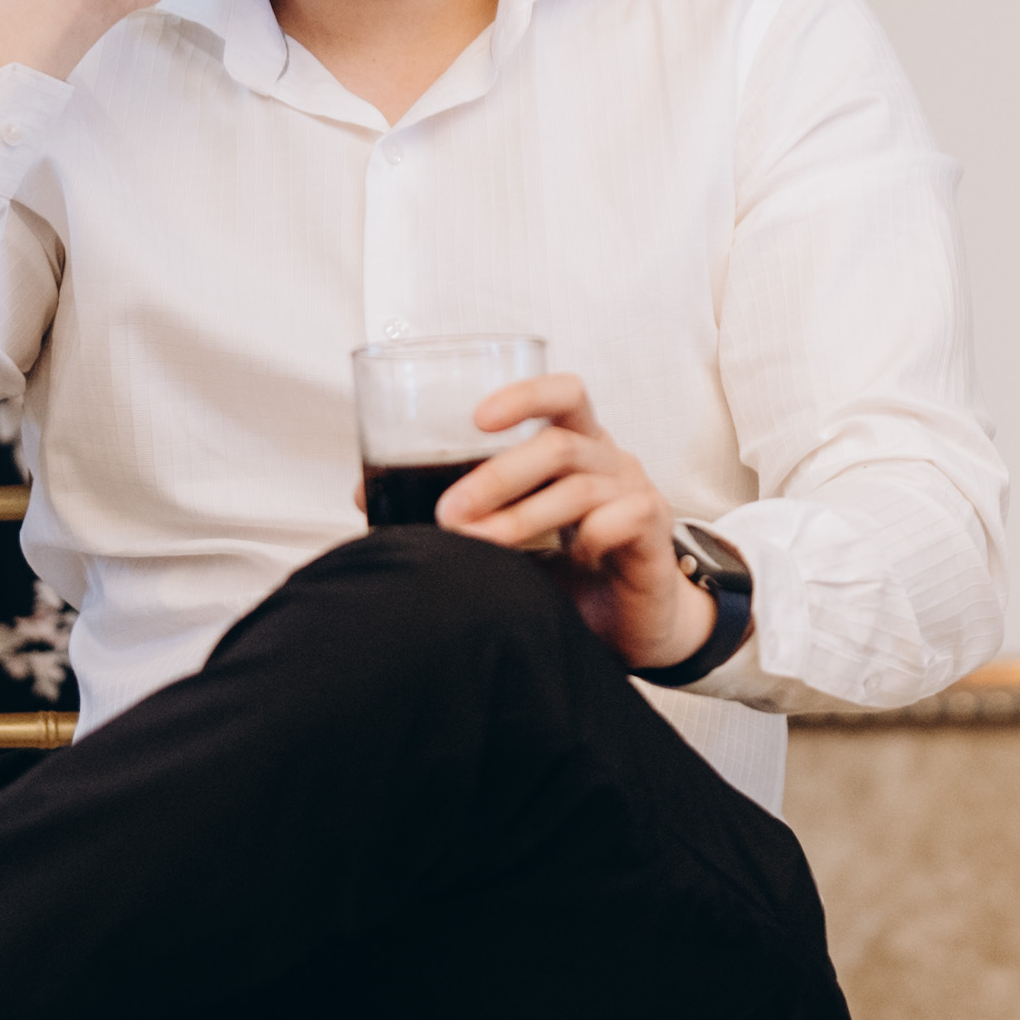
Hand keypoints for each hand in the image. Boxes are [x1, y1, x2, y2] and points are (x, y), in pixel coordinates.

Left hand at [435, 373, 705, 673]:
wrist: (634, 625)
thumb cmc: (568, 571)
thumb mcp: (509, 534)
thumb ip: (461, 512)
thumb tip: (365, 496)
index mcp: (575, 444)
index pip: (561, 394)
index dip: (523, 394)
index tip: (475, 418)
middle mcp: (608, 459)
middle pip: (556, 444)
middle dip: (495, 477)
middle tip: (449, 512)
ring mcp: (635, 492)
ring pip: (578, 486)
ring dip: (521, 517)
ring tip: (481, 544)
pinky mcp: (654, 532)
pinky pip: (622, 519)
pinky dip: (589, 536)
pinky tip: (570, 561)